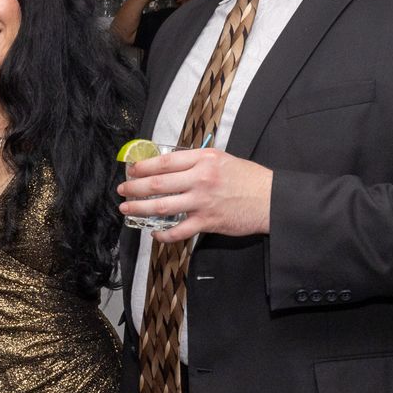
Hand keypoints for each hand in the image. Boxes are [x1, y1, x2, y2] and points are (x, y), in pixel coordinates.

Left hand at [117, 147, 272, 242]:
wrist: (270, 199)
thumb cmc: (248, 178)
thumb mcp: (221, 159)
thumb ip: (196, 161)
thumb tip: (169, 166)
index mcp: (203, 160)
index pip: (164, 162)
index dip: (142, 167)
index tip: (130, 170)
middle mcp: (200, 179)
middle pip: (157, 184)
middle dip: (134, 188)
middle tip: (121, 190)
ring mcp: (202, 202)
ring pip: (161, 206)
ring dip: (139, 208)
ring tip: (126, 208)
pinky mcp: (207, 222)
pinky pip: (178, 230)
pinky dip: (163, 233)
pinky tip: (154, 232)